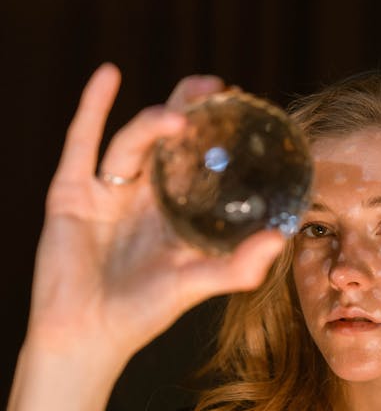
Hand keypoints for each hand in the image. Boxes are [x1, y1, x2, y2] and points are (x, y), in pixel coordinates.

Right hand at [28, 64, 285, 363]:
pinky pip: (81, 142)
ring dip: (157, 120)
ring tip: (182, 113)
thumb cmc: (142, 313)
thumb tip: (279, 242)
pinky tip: (109, 74)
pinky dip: (93, 107)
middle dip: (193, 109)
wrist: (85, 335)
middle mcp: (144, 194)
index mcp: (176, 209)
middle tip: (219, 87)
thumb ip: (235, 268)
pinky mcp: (71, 192)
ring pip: (134, 141)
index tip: (244, 106)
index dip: (220, 132)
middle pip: (170, 138)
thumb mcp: (194, 285)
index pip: (201, 158)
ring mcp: (107, 190)